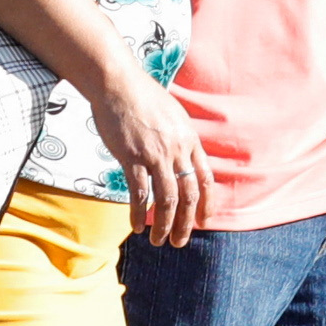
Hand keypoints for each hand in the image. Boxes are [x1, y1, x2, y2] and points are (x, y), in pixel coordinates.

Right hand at [96, 65, 209, 251]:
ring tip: (158, 241)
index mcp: (189, 140)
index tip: (204, 221)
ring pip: (167, 200)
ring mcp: (155, 154)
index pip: (205, 179)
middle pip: (189, 195)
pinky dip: (138, 214)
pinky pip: (139, 193)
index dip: (207, 204)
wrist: (118, 83)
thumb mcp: (173, 115)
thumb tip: (182, 157)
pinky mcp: (132, 157)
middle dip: (187, 223)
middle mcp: (177, 149)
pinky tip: (136, 226)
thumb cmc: (142, 97)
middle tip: (180, 242)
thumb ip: (180, 138)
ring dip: (164, 225)